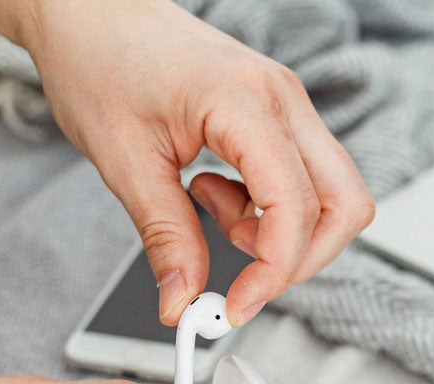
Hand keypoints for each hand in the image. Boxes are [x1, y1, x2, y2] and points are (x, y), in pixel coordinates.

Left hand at [19, 0, 374, 325]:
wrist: (89, 13)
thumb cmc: (99, 61)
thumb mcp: (124, 161)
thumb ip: (165, 237)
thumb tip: (182, 300)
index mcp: (243, 101)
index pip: (296, 204)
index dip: (275, 268)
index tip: (237, 304)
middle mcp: (282, 99)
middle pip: (344, 204)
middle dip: (301, 258)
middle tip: (245, 278)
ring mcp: (287, 105)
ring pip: (334, 196)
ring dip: (285, 232)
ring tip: (216, 216)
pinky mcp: (280, 116)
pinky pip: (306, 180)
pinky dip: (272, 209)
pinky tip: (219, 194)